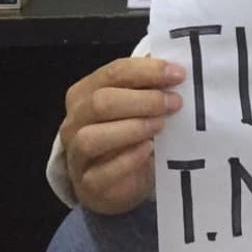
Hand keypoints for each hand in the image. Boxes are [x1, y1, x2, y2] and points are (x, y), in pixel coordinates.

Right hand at [60, 56, 184, 213]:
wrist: (118, 182)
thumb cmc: (128, 134)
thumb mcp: (136, 105)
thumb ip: (147, 85)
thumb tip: (171, 67)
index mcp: (84, 92)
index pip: (113, 73)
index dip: (147, 71)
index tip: (177, 74)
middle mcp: (74, 121)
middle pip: (101, 102)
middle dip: (143, 100)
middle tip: (174, 103)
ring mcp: (76, 154)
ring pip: (92, 137)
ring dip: (132, 128)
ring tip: (161, 125)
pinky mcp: (88, 184)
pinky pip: (102, 173)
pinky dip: (128, 159)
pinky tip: (149, 149)